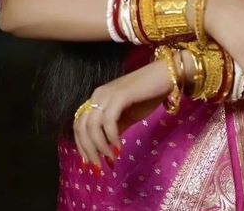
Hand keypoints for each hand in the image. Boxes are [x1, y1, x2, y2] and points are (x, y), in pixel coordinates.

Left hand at [72, 58, 172, 173]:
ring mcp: (108, 94)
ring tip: (110, 159)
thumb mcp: (126, 116)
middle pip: (82, 126)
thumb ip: (113, 130)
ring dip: (99, 147)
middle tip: (98, 167)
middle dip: (88, 150)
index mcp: (97, 98)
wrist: (164, 76)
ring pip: (92, 125)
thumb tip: (105, 153)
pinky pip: (109, 121)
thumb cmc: (147, 95)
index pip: (79, 124)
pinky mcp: (120, 96)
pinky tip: (119, 147)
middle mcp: (98, 95)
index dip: (81, 145)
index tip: (89, 163)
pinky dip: (111, 137)